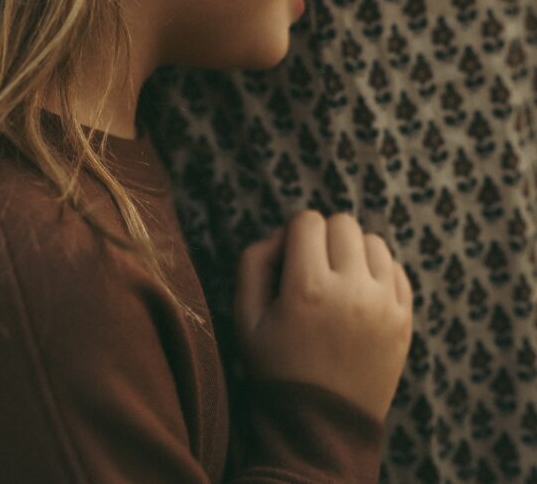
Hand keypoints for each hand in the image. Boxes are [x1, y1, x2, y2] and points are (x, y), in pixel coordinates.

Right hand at [234, 210, 412, 422]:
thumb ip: (254, 261)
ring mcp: (384, 306)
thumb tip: (283, 233)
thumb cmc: (277, 368)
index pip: (307, 220)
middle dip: (324, 238)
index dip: (293, 235)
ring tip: (338, 282)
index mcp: (308, 289)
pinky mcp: (404, 321)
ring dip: (353, 252)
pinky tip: (359, 296)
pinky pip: (396, 269)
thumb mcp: (245, 316)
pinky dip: (378, 273)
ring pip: (374, 241)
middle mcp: (351, 291)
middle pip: (343, 224)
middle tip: (312, 270)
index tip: (288, 263)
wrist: (320, 427)